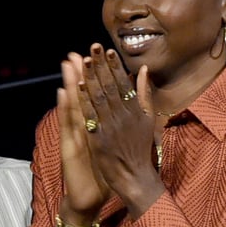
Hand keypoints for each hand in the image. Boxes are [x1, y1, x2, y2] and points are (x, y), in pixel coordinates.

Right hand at [54, 54, 107, 225]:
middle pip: (82, 97)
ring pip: (72, 105)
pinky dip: (64, 108)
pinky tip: (61, 92)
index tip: (96, 56)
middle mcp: (82, 128)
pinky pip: (67, 125)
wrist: (90, 198)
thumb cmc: (103, 172)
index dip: (96, 77)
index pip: (95, 97)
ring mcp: (74, 136)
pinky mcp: (69, 146)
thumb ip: (116, 128)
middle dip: (80, 74)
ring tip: (68, 64)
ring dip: (70, 84)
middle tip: (76, 52)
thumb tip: (126, 112)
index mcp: (95, 126)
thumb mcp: (112, 146)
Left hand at [76, 45, 163, 218]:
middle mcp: (124, 116)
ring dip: (90, 78)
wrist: (135, 178)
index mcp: (136, 110)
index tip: (108, 51)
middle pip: (110, 87)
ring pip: (98, 98)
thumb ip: (145, 95)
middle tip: (93, 48)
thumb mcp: (149, 120)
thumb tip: (144, 71)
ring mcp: (111, 127)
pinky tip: (76, 86)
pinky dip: (83, 100)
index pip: (124, 83)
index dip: (115, 66)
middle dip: (101, 66)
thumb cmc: (141, 149)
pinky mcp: (98, 139)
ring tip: (83, 61)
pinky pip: (89, 116)